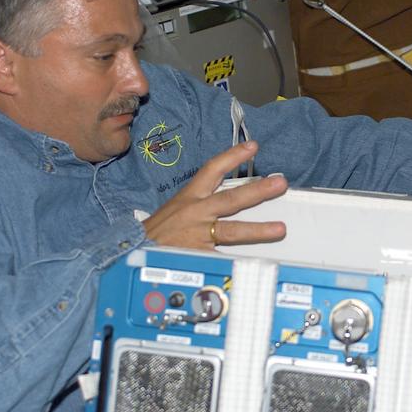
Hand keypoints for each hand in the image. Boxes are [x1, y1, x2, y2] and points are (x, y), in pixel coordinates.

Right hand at [141, 141, 287, 248]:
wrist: (131, 253)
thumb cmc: (156, 232)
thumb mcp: (176, 211)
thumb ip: (201, 207)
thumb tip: (230, 204)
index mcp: (189, 197)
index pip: (212, 169)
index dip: (233, 156)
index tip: (253, 146)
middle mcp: (195, 212)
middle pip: (231, 198)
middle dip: (258, 190)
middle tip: (281, 183)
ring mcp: (198, 234)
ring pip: (232, 230)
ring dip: (258, 229)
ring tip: (281, 228)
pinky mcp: (198, 256)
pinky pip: (223, 258)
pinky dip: (238, 262)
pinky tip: (257, 265)